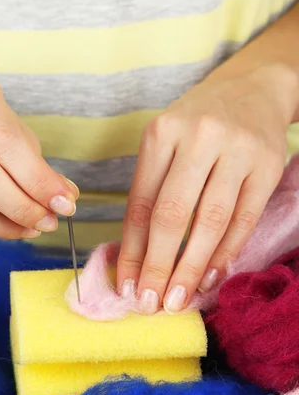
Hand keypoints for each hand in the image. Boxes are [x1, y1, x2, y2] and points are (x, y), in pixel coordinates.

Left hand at [118, 64, 296, 313]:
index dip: (132, 251)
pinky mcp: (267, 165)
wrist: (252, 91)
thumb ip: (151, 190)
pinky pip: (244, 219)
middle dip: (158, 266)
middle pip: (173, 215)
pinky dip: (226, 253)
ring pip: (211, 222)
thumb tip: (138, 256)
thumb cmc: (198, 126)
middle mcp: (198, 138)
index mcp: (161, 134)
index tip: (126, 285)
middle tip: (150, 304)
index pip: (141, 204)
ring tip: (178, 299)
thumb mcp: (166, 144)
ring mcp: (237, 151)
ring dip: (192, 267)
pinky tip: (211, 277)